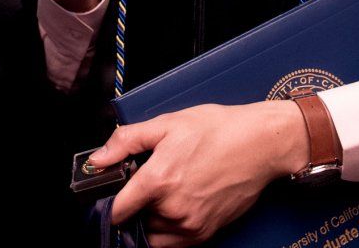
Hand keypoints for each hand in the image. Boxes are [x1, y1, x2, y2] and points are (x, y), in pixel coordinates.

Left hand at [87, 101, 309, 246]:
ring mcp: (191, 225)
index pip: (117, 211)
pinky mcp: (206, 233)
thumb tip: (98, 160)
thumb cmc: (217, 129)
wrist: (260, 144)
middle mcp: (172, 209)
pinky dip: (170, 230)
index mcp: (158, 181)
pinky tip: (181, 203)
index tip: (116, 192)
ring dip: (153, 219)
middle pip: (135, 221)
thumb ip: (126, 141)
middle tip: (151, 182)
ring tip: (168, 191)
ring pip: (155, 234)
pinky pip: (175, 243)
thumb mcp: (167, 123)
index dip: (112, 201)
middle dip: (137, 205)